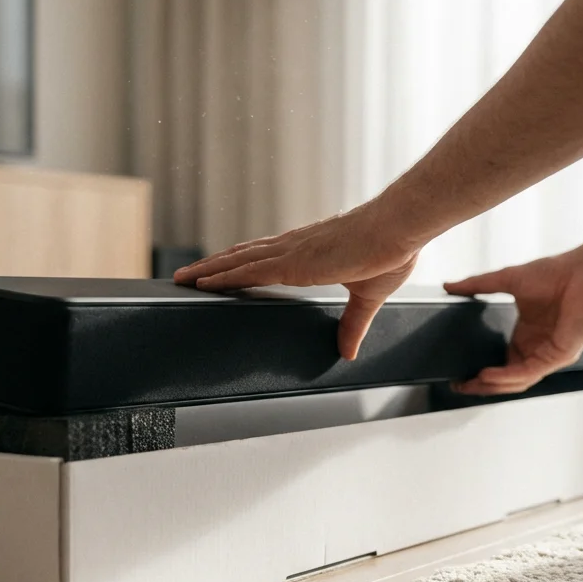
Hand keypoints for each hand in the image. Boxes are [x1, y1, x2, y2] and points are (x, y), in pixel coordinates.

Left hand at [173, 203, 423, 359]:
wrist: (400, 228)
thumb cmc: (391, 250)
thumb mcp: (368, 296)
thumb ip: (353, 325)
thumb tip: (347, 352)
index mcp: (309, 251)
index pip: (264, 257)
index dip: (240, 264)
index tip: (220, 270)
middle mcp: (292, 247)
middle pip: (241, 256)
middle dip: (213, 267)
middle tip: (186, 276)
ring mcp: (289, 253)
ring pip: (236, 261)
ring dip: (207, 271)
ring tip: (182, 279)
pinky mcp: (292, 262)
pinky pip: (247, 270)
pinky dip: (222, 276)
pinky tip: (203, 282)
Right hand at [444, 251, 582, 394]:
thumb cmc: (556, 273)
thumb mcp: (506, 280)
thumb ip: (477, 285)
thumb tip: (450, 286)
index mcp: (527, 333)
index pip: (501, 361)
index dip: (480, 370)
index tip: (459, 373)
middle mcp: (537, 347)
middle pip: (506, 377)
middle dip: (481, 385)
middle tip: (459, 386)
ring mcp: (548, 354)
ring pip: (517, 381)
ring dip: (492, 386)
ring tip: (470, 385)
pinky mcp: (558, 356)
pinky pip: (529, 373)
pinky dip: (506, 376)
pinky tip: (488, 374)